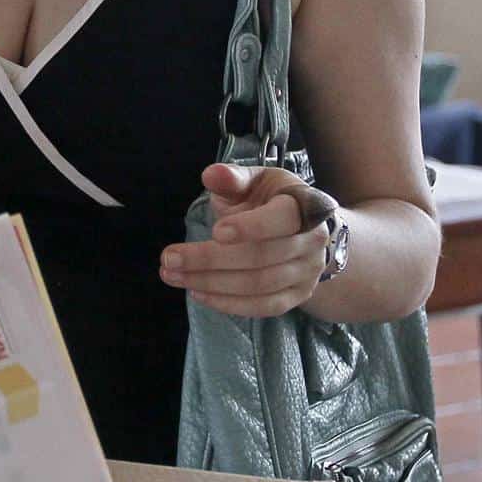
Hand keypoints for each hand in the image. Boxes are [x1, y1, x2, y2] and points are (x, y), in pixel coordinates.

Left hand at [160, 164, 333, 316]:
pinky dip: (229, 304)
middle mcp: (312, 242)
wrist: (302, 230)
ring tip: (172, 275)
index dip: (251, 227)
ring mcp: (308, 273)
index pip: (282, 219)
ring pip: (258, 285)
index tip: (215, 231)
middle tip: (168, 259)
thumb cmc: (269, 200)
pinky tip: (198, 293)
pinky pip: (264, 307)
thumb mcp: (254, 181)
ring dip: (211, 283)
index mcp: (304, 206)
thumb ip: (232, 178)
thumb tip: (211, 174)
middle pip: (260, 257)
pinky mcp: (297, 296)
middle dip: (209, 259)